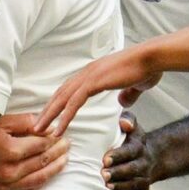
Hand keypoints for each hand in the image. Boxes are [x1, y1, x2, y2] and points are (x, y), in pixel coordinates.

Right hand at [0, 111, 69, 189]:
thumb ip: (22, 122)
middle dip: (58, 150)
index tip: (61, 132)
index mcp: (9, 151)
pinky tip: (50, 174)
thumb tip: (45, 124)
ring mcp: (7, 185)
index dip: (54, 138)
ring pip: (40, 177)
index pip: (40, 144)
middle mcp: (10, 171)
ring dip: (56, 167)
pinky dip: (43, 181)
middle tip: (68, 143)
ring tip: (65, 158)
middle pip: (43, 160)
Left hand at [41, 48, 159, 139]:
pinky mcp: (94, 82)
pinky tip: (58, 129)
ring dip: (49, 115)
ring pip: (63, 99)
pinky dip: (64, 117)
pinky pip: (74, 103)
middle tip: (36, 125)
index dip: (58, 103)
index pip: (70, 89)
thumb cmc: (146, 69)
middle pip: (61, 93)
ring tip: (39, 130)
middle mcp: (87, 72)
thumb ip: (127, 94)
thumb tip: (123, 102)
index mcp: (94, 72)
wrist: (152, 58)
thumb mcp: (135, 85)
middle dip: (47, 110)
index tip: (50, 116)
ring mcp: (89, 76)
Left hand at [103, 111, 158, 189]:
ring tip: (106, 187)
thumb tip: (124, 123)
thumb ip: (127, 120)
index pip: (130, 151)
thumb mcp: (131, 125)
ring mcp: (144, 179)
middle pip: (132, 169)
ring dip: (121, 186)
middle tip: (103, 174)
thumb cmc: (131, 139)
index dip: (118, 155)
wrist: (151, 157)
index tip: (105, 158)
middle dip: (118, 172)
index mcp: (139, 147)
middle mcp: (144, 163)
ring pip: (134, 184)